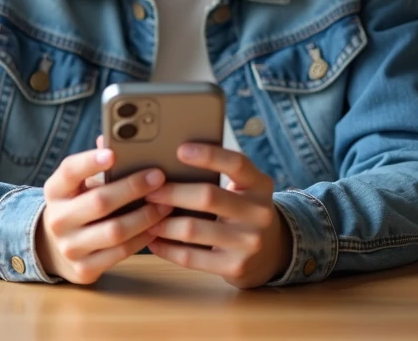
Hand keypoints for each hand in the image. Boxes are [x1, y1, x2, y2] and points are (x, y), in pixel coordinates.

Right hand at [35, 147, 171, 284]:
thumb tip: (110, 140)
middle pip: (99, 201)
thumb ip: (95, 165)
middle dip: (133, 188)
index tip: (113, 153)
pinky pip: (120, 253)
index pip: (70, 171)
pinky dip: (142, 239)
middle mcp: (57, 219)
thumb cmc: (78, 206)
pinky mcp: (83, 269)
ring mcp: (69, 247)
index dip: (90, 162)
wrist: (55, 249)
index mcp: (55, 191)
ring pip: (114, 231)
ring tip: (166, 204)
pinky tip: (156, 227)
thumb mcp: (78, 185)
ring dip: (145, 216)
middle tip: (158, 177)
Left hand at [143, 144, 292, 288]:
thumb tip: (171, 164)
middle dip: (172, 193)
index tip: (180, 150)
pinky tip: (153, 241)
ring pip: (193, 229)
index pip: (237, 164)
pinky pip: (191, 257)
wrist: (272, 252)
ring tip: (146, 217)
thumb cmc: (244, 211)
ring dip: (163, 223)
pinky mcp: (235, 267)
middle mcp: (260, 213)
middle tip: (148, 192)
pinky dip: (167, 248)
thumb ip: (222, 175)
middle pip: (208, 196)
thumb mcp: (246, 189)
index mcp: (261, 185)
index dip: (208, 155)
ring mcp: (249, 242)